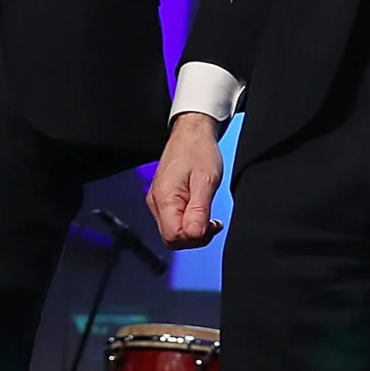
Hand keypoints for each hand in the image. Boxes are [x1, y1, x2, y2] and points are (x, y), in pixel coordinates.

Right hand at [145, 113, 226, 247]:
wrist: (191, 132)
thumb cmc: (199, 150)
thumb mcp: (206, 180)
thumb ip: (199, 210)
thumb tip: (196, 235)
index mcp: (164, 198)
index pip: (173, 237)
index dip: (195, 238)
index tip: (212, 225)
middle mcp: (156, 203)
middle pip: (172, 238)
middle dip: (195, 237)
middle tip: (213, 223)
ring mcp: (158, 202)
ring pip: (173, 232)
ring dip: (193, 230)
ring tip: (209, 216)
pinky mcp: (164, 199)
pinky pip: (174, 221)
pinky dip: (189, 222)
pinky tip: (200, 212)